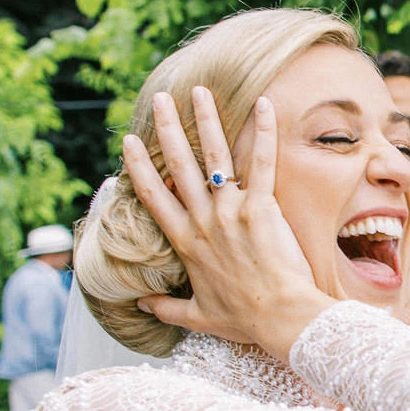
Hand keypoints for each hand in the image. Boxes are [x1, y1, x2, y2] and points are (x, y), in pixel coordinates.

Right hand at [123, 88, 328, 359]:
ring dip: (207, 120)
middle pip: (179, 166)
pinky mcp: (262, 208)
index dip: (139, 167)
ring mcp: (231, 212)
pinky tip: (264, 103)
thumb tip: (141, 304)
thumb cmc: (244, 319)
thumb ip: (167, 308)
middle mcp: (203, 221)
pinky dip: (264, 132)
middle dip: (169, 128)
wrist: (280, 318)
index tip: (128, 141)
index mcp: (186, 243)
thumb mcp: (198, 317)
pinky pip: (262, 163)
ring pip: (215, 157)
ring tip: (200, 91)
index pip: (153, 196)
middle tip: (161, 99)